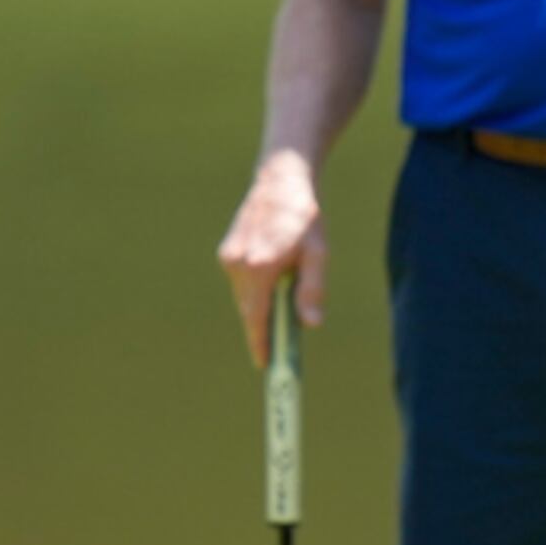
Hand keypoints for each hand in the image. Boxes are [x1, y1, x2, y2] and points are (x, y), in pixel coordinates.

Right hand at [218, 154, 327, 367]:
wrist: (280, 180)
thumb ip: (312, 291)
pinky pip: (240, 283)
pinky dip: (254, 291)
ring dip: (259, 308)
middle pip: (249, 310)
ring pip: (244, 297)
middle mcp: (238, 263)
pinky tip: (270, 289)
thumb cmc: (303, 217)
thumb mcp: (317, 254)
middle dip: (261, 330)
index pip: (256, 317)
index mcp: (260, 267)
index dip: (259, 343)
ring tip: (277, 319)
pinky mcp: (227, 251)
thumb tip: (311, 324)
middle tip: (276, 350)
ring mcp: (229, 257)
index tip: (263, 364)